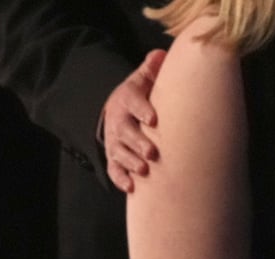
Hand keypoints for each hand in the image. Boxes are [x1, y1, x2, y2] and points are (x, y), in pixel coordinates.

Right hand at [102, 49, 165, 192]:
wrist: (116, 110)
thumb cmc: (138, 95)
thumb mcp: (142, 79)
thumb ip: (151, 68)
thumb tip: (161, 54)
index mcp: (126, 100)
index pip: (132, 102)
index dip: (142, 110)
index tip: (154, 119)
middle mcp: (117, 122)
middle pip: (125, 132)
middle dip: (137, 143)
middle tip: (151, 152)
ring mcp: (114, 141)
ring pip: (119, 152)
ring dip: (130, 162)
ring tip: (143, 170)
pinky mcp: (113, 156)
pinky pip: (113, 169)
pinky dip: (120, 178)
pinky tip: (131, 187)